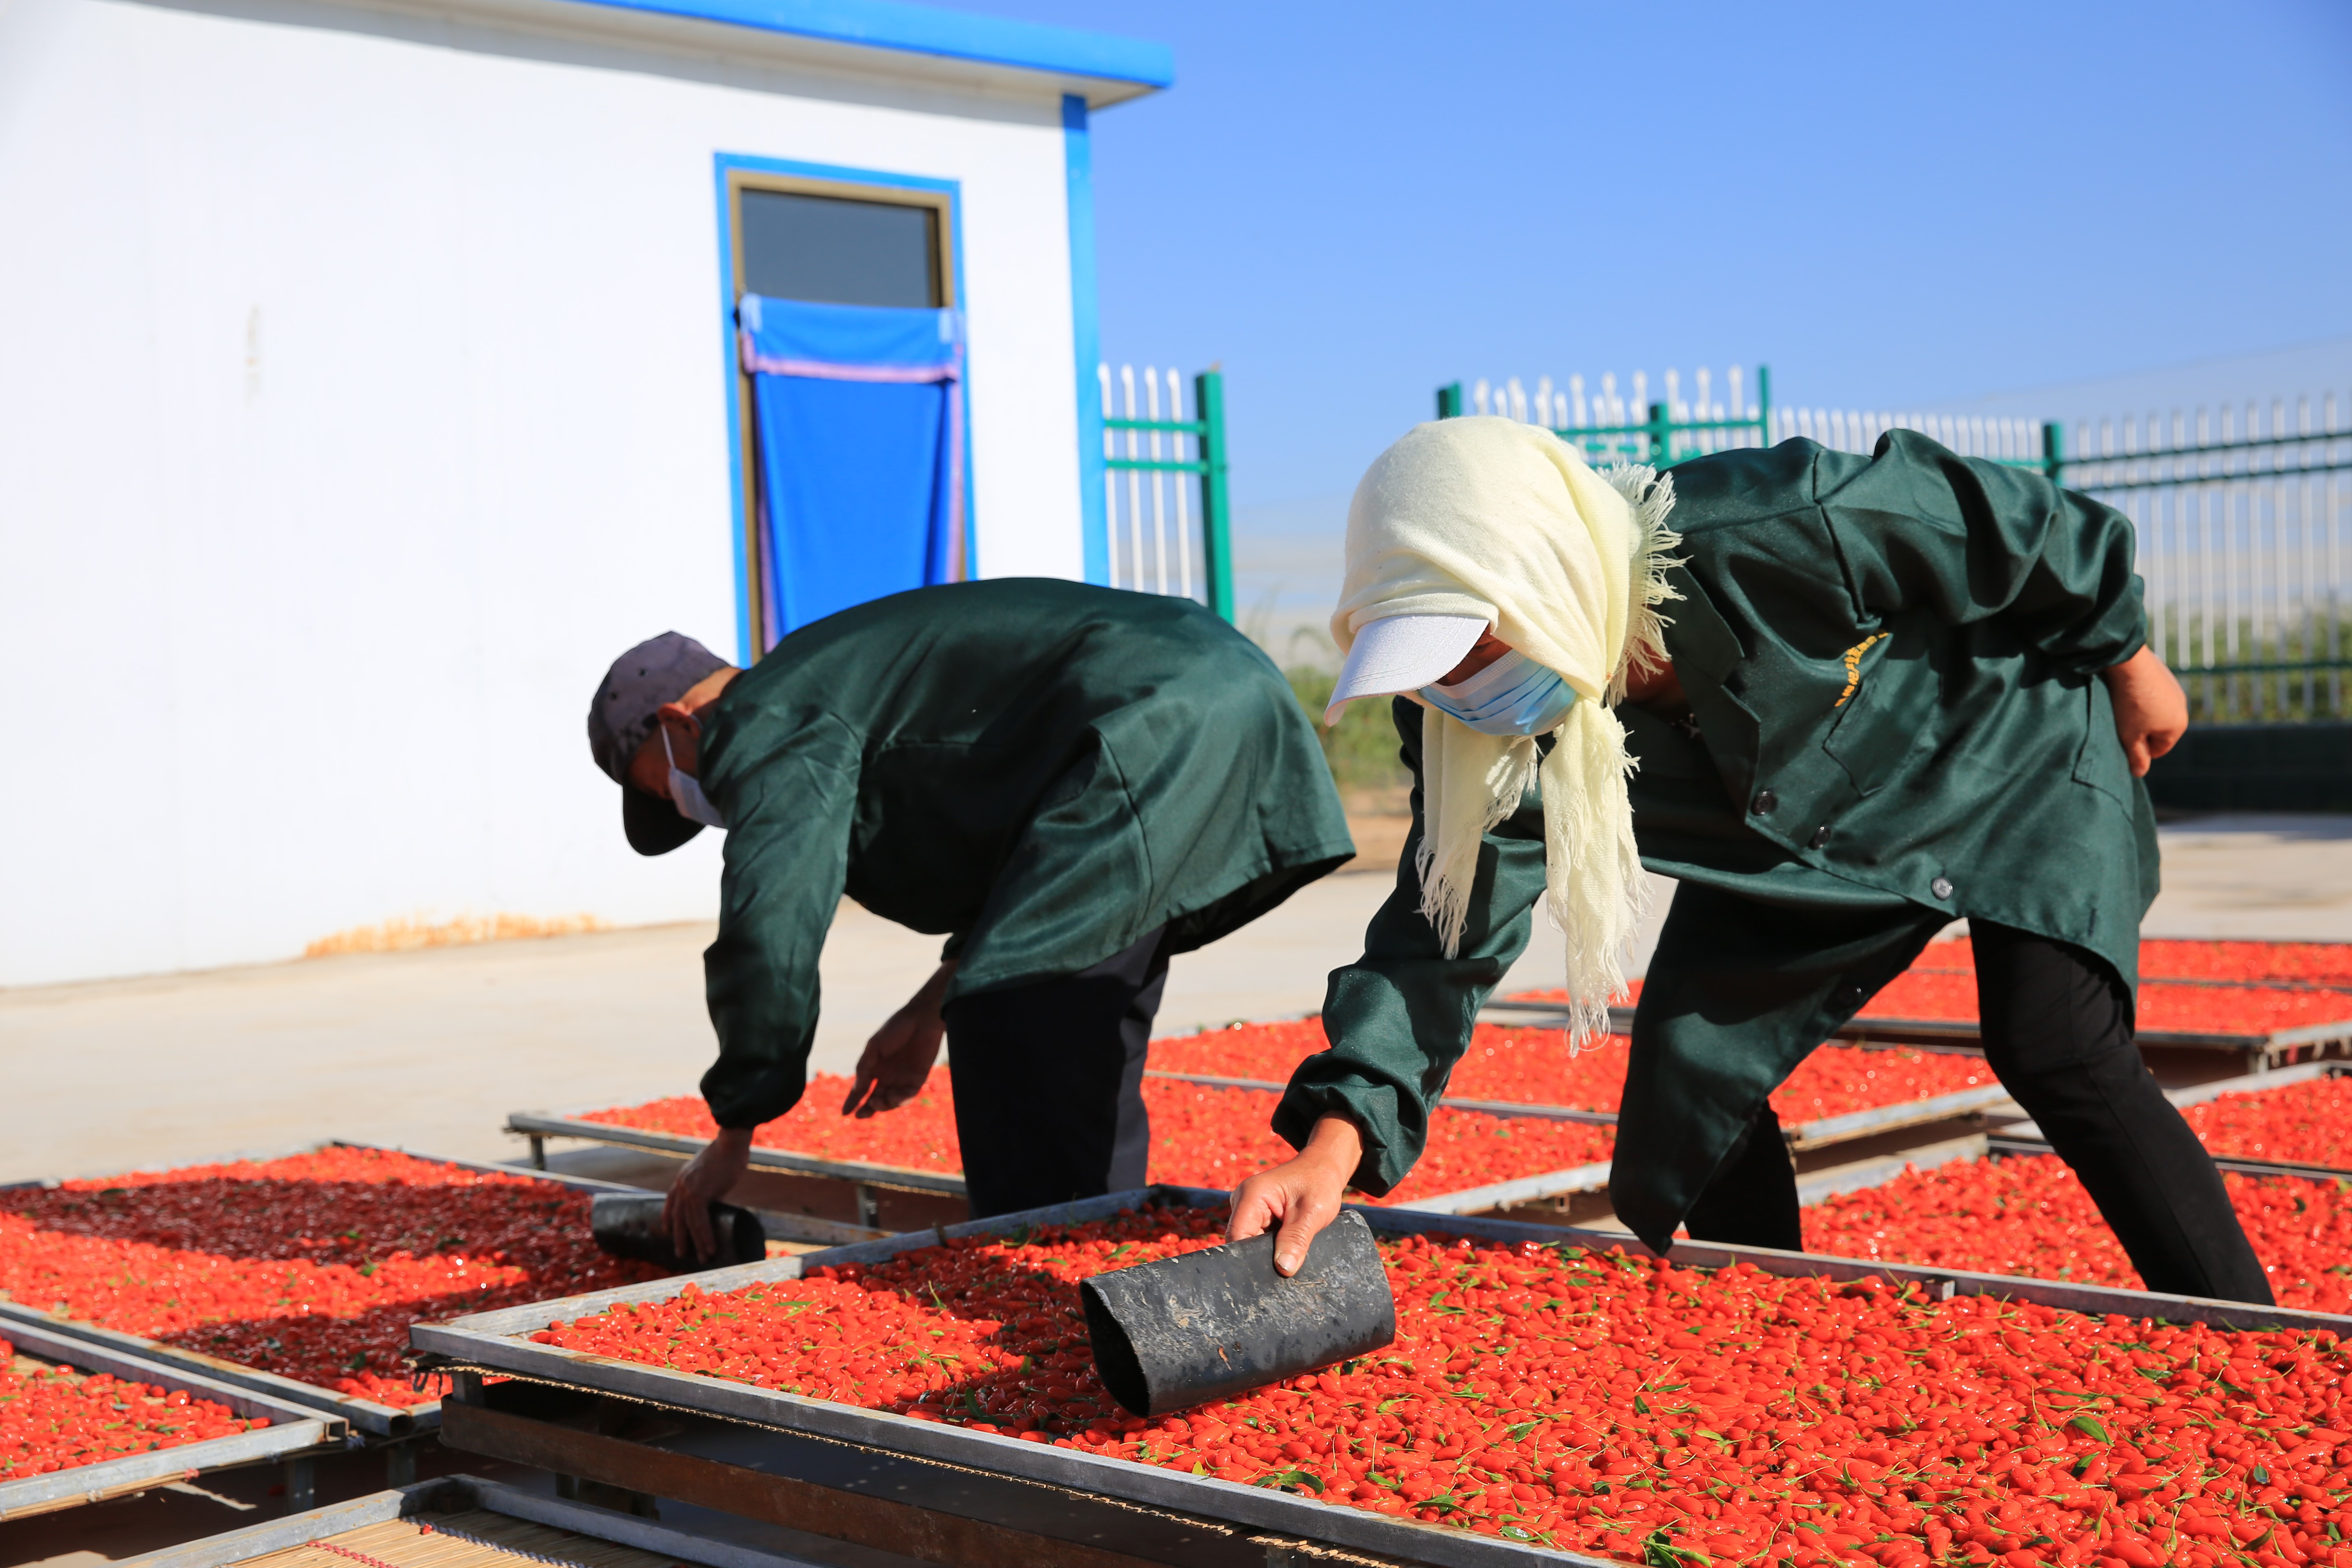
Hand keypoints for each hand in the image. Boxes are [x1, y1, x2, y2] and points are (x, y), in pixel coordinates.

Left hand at [665, 1127, 751, 1262]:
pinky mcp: (699, 1194)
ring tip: (703, 1257)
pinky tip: (710, 1247)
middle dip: (680, 1237)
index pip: (670, 1202)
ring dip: (697, 1242)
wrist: (731, 1143)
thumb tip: (715, 1195)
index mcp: (682, 1178)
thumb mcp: (712, 1170)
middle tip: (681, 1253)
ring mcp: (688, 1190)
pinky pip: (700, 1221)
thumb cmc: (729, 1153)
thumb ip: (709, 1184)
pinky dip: (706, 1236)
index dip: (669, 1218)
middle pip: (678, 1217)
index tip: (668, 1230)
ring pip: (690, 1223)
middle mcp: (681, 1185)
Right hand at [843, 962, 954, 1118]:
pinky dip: (900, 1100)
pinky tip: (894, 1099)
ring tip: (877, 1102)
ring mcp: (903, 1078)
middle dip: (868, 1109)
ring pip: (891, 1101)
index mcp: (874, 1068)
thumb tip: (857, 1090)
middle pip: (876, 1099)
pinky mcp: (918, 1079)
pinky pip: (908, 1095)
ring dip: (883, 1106)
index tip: (844, 1113)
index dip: (852, 1101)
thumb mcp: (874, 1047)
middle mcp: (888, 1076)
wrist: (921, 1018)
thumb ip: (865, 1068)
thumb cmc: (895, 1028)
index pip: (861, 1089)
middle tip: (861, 1114)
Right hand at [1228, 1114, 1364, 1276]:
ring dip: (1268, 1252)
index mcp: (1251, 1195)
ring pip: (1250, 1243)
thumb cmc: (1319, 1182)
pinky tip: (1288, 1247)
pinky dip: (1272, 1247)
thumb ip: (1296, 1240)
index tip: (1268, 1274)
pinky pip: (1258, 1239)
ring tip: (1290, 1253)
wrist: (1324, 1168)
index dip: (1248, 1258)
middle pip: (1241, 1241)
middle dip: (1260, 1257)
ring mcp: (1249, 1209)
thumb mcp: (1312, 1213)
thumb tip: (1284, 1268)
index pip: (1237, 1235)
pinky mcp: (1257, 1216)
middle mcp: (1244, 1201)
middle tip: (1286, 1267)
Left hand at [2101, 646, 2187, 777]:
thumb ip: (2136, 756)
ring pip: (2154, 712)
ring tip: (2123, 706)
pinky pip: (2151, 695)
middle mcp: (2182, 708)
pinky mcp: (2164, 676)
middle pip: (2157, 730)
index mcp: (2178, 726)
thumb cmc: (2130, 704)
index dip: (2138, 748)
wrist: (2129, 663)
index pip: (2159, 749)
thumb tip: (2140, 773)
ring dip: (2139, 713)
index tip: (2124, 738)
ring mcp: (2175, 690)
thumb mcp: (2130, 735)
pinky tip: (2127, 691)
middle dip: (2140, 730)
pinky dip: (2139, 697)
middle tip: (2122, 722)